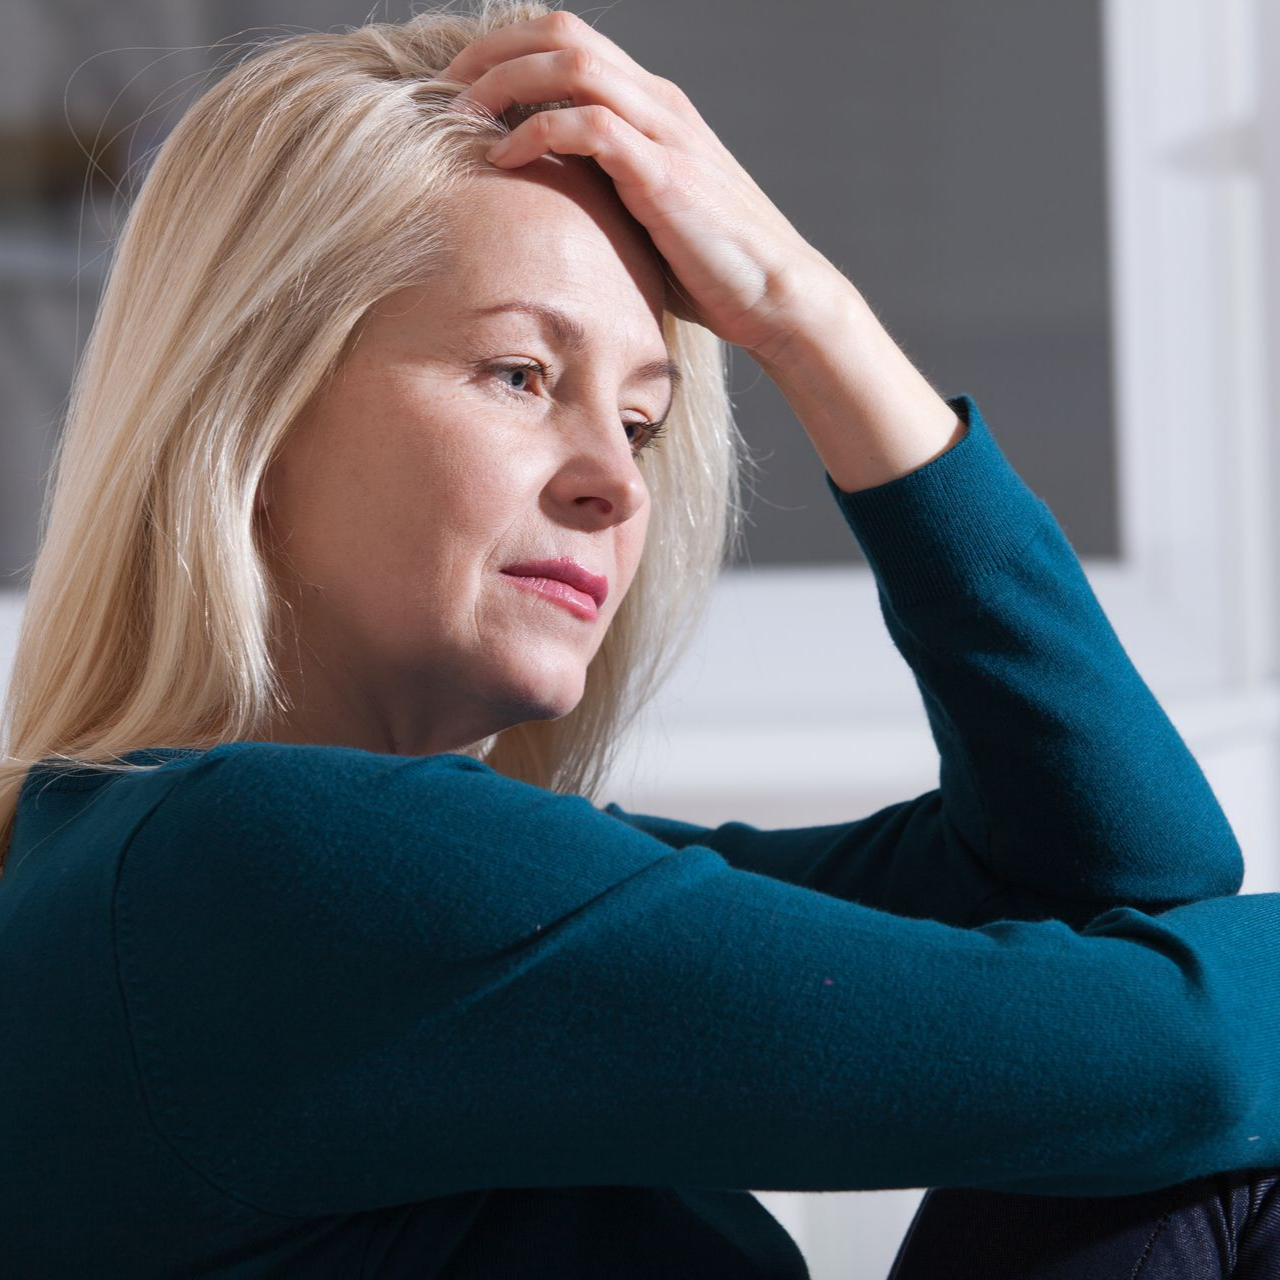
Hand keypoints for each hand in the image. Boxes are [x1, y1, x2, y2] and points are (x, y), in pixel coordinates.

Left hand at [441, 10, 836, 358]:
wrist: (776, 295)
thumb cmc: (709, 267)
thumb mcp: (643, 215)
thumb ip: (600, 190)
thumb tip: (539, 204)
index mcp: (651, 105)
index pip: (568, 41)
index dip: (505, 50)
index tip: (459, 90)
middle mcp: (656, 101)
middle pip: (559, 31)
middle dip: (490, 51)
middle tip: (441, 92)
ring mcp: (663, 131)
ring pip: (570, 62)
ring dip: (504, 81)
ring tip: (461, 118)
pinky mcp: (664, 173)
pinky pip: (588, 125)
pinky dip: (536, 132)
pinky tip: (504, 160)